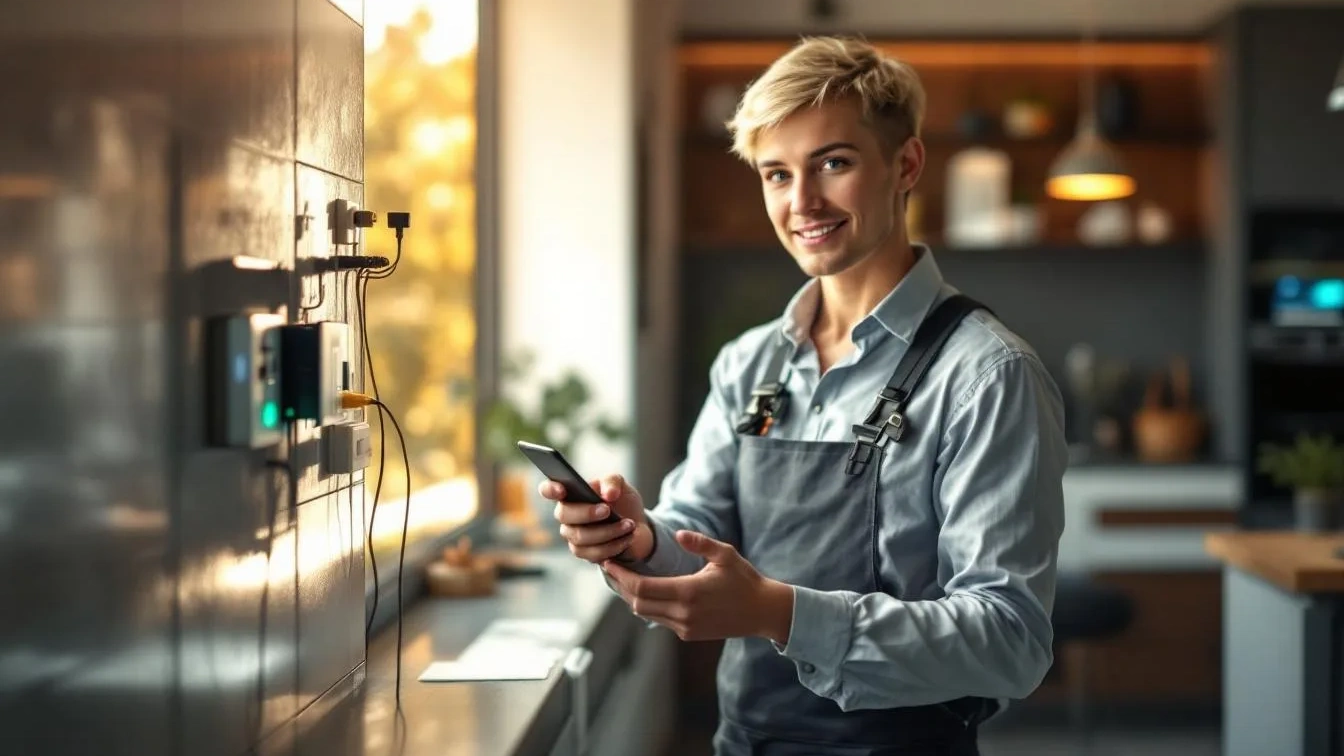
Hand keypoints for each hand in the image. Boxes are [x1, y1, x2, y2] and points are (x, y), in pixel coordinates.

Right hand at [543, 474, 654, 563]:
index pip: (549, 489)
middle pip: (563, 514)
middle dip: (587, 513)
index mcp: (570, 493)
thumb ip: (612, 481)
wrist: (637, 525)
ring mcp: (573, 535)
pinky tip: (627, 538)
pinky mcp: (584, 553)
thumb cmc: (622, 502)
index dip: (550, 489)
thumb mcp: (621, 485)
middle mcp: (566, 514)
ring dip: (608, 531)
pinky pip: (593, 553)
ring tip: (628, 525)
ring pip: (580, 536)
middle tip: (608, 510)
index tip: (561, 490)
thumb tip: (608, 494)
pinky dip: (614, 545)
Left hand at [602, 530, 794, 643]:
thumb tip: (678, 534)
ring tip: (622, 578)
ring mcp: (685, 627)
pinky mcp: (688, 634)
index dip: (621, 576)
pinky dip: (648, 606)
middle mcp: (683, 614)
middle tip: (610, 568)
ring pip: (646, 613)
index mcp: (689, 592)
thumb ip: (700, 543)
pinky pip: (659, 619)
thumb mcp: (725, 554)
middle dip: (621, 586)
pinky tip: (645, 591)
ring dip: (632, 597)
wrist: (762, 612)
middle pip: (637, 603)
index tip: (609, 563)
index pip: (641, 588)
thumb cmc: (745, 579)